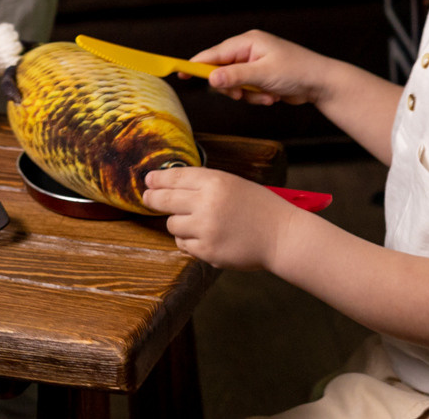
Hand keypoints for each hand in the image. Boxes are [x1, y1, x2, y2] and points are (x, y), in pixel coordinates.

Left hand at [141, 168, 295, 269]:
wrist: (281, 235)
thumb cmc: (260, 208)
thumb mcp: (233, 184)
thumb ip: (204, 184)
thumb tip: (170, 186)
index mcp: (215, 181)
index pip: (175, 177)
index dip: (158, 179)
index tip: (148, 180)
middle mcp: (207, 203)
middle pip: (165, 200)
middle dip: (153, 199)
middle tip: (147, 198)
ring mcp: (205, 228)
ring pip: (172, 224)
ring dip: (178, 223)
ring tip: (196, 222)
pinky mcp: (207, 250)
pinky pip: (184, 244)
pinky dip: (189, 241)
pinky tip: (204, 236)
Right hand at [192, 31, 331, 105]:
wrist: (321, 83)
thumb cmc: (297, 71)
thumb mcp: (263, 74)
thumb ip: (235, 76)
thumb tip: (210, 79)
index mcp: (247, 42)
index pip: (214, 54)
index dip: (196, 65)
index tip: (179, 73)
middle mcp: (248, 51)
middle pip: (221, 71)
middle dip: (232, 87)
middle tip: (241, 94)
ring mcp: (254, 64)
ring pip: (234, 85)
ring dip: (247, 95)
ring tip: (266, 95)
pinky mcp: (260, 77)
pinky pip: (246, 91)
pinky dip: (256, 97)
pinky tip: (272, 97)